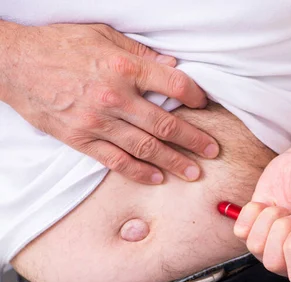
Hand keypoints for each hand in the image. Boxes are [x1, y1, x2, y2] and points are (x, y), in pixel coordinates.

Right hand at [0, 23, 218, 183]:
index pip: (173, 85)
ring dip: (173, 161)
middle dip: (193, 139)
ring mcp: (97, 122)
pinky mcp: (80, 139)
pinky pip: (115, 160)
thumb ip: (139, 53)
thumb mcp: (102, 36)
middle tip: (212, 150)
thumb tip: (171, 65)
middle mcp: (114, 97)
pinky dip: (138, 171)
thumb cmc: (59, 45)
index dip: (195, 96)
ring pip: (145, 147)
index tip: (205, 104)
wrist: (12, 63)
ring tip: (193, 172)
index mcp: (123, 68)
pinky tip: (156, 178)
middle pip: (164, 123)